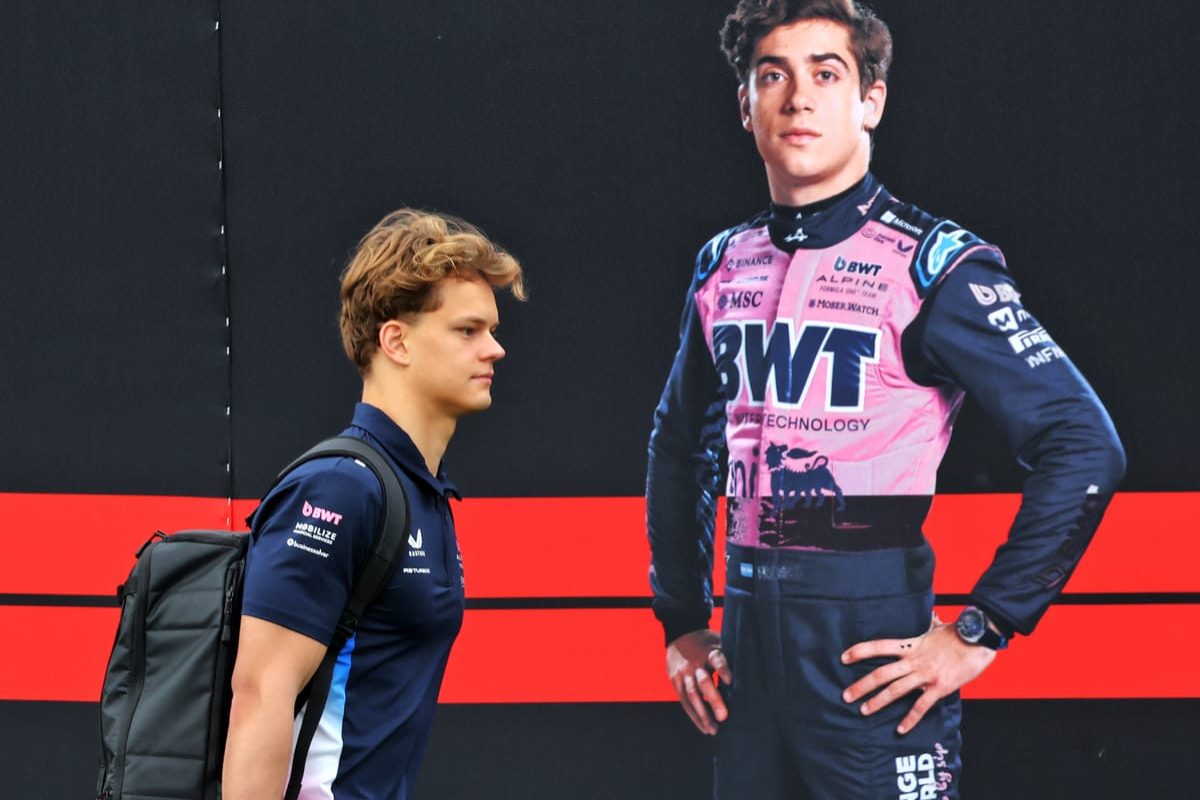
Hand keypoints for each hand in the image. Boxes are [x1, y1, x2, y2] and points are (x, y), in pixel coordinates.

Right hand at [666, 629, 732, 734]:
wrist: (680, 633)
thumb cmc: (707, 644)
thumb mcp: (719, 643)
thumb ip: (730, 658)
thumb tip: (754, 674)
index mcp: (709, 652)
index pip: (717, 659)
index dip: (723, 669)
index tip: (731, 680)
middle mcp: (695, 663)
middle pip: (704, 682)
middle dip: (713, 700)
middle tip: (724, 717)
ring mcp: (684, 673)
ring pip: (692, 695)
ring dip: (703, 714)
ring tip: (714, 730)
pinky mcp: (675, 681)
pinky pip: (684, 701)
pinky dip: (694, 715)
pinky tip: (704, 727)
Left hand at [840, 621, 995, 734]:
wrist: (979, 639)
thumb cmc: (958, 633)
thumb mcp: (936, 626)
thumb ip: (927, 624)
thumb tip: (929, 616)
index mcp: (911, 645)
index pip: (879, 646)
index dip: (860, 651)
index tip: (843, 658)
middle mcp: (914, 661)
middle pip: (881, 674)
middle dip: (861, 685)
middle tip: (845, 696)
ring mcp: (926, 675)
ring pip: (896, 690)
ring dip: (878, 702)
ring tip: (863, 711)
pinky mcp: (940, 687)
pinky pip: (921, 706)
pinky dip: (910, 719)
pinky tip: (900, 729)